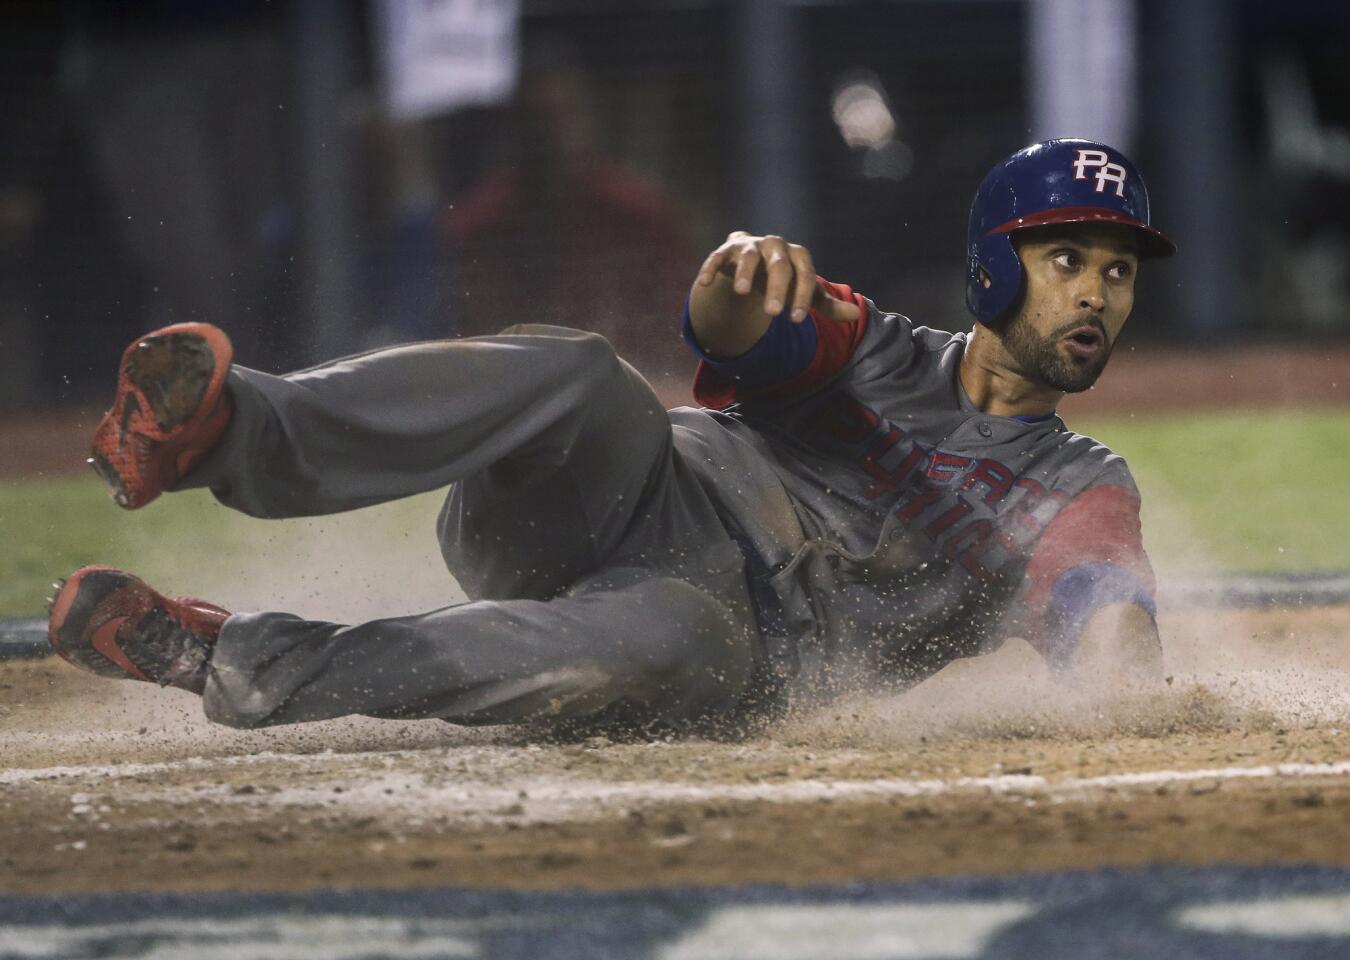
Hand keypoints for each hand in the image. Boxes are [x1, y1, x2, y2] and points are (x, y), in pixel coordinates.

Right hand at [695, 232, 861, 323]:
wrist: (753, 264)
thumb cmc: (784, 280)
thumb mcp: (804, 292)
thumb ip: (825, 304)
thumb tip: (856, 315)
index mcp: (797, 256)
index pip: (804, 273)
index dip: (801, 296)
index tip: (796, 320)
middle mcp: (775, 247)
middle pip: (779, 264)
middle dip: (776, 287)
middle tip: (772, 313)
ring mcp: (750, 246)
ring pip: (749, 255)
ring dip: (744, 272)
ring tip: (740, 293)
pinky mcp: (726, 250)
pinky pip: (718, 256)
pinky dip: (711, 268)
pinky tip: (703, 284)